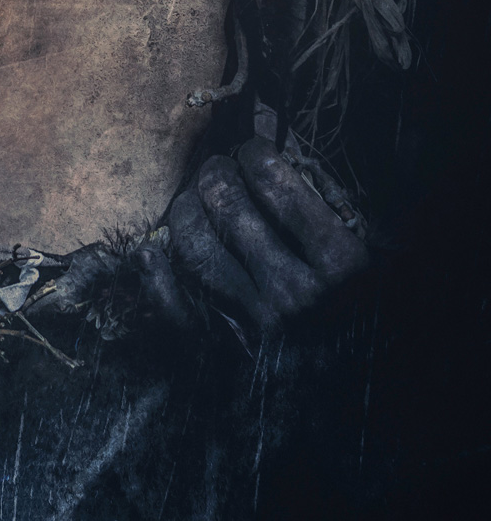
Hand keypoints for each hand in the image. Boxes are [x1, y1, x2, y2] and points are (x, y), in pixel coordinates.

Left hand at [168, 137, 367, 334]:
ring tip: (196, 201)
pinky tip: (151, 254)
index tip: (253, 154)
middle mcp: (297, 292)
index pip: (273, 179)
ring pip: (196, 246)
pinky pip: (178, 314)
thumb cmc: (370, 303)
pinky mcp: (232, 354)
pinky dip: (157, 281)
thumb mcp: (370, 246)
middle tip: (220, 170)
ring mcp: (259, 325)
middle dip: (217, 174)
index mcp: (340, 261)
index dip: (254, 153)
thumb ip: (329, 192)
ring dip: (186, 210)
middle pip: (228, 204)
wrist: (368, 392)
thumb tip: (271, 128)